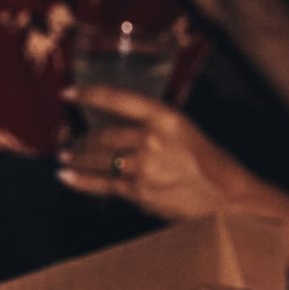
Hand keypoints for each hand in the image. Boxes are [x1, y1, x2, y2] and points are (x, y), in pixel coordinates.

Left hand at [58, 86, 269, 220]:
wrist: (225, 196)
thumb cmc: (206, 162)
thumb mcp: (182, 130)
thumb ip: (151, 129)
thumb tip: (118, 135)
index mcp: (165, 116)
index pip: (119, 100)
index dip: (91, 96)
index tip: (68, 94)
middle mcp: (152, 138)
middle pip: (104, 136)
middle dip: (81, 140)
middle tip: (67, 141)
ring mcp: (144, 167)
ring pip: (99, 160)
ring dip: (77, 159)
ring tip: (63, 157)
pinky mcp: (139, 192)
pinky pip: (103, 185)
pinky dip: (81, 181)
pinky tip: (66, 177)